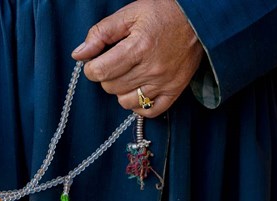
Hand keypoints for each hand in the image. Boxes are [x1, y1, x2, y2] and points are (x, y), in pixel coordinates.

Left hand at [72, 0, 202, 116]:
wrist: (198, 19)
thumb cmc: (161, 13)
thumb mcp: (129, 14)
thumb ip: (101, 33)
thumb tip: (79, 54)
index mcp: (138, 47)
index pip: (100, 72)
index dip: (91, 68)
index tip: (95, 61)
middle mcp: (152, 69)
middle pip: (111, 87)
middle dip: (106, 76)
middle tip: (114, 63)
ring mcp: (164, 83)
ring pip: (126, 101)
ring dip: (120, 90)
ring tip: (127, 75)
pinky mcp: (174, 91)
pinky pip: (149, 111)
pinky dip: (139, 105)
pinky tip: (137, 91)